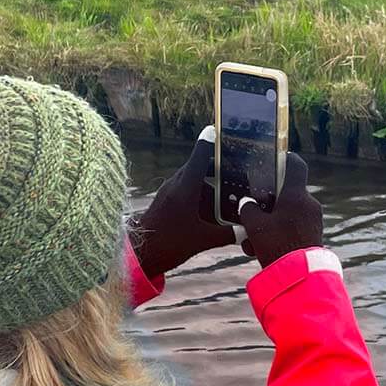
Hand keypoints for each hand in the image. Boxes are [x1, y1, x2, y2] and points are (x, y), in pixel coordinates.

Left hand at [132, 127, 234, 277]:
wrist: (137, 255)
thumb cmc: (167, 243)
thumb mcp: (202, 240)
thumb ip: (228, 234)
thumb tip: (247, 231)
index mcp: (187, 184)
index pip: (203, 151)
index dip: (215, 139)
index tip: (228, 131)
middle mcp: (178, 182)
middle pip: (204, 166)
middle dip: (223, 169)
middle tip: (243, 170)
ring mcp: (171, 190)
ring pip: (197, 181)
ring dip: (213, 187)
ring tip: (232, 195)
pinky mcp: (167, 200)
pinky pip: (189, 192)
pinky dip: (202, 197)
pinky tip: (214, 212)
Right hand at [238, 154, 322, 267]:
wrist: (299, 277)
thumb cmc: (277, 247)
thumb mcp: (254, 226)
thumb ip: (248, 210)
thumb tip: (247, 203)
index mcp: (297, 196)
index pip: (295, 165)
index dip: (285, 158)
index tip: (276, 157)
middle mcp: (309, 204)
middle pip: (287, 193)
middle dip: (268, 202)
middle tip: (252, 210)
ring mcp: (313, 220)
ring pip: (288, 213)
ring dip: (270, 222)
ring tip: (252, 239)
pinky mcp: (313, 235)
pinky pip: (293, 227)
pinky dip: (278, 233)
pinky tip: (260, 249)